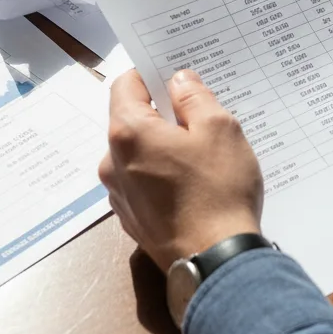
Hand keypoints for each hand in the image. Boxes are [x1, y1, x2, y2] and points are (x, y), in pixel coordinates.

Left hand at [98, 69, 263, 272]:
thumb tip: (178, 81)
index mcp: (129, 134)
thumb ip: (195, 98)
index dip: (149, 74)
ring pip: (138, 153)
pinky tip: (196, 181)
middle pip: (131, 121)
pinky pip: (144, 182)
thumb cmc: (219, 188)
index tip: (175, 73)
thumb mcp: (220, 128)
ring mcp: (120, 196)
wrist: (217, 260)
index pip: (125, 85)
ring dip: (164, 144)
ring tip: (203, 149)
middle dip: (161, 111)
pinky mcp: (133, 221)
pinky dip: (164, 172)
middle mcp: (113, 164)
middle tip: (200, 111)